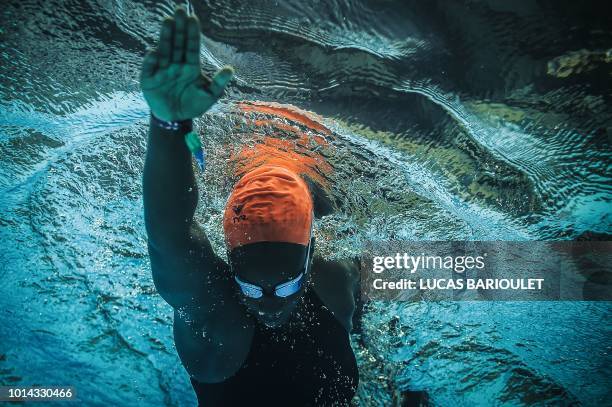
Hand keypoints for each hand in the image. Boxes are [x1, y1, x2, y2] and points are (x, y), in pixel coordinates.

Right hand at [140, 7, 232, 121]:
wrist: (175, 118)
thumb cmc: (193, 105)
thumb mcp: (209, 96)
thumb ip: (219, 83)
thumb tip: (230, 69)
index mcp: (191, 66)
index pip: (192, 47)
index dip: (192, 33)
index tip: (193, 18)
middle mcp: (176, 64)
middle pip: (178, 44)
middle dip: (179, 28)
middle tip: (180, 10)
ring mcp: (162, 70)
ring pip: (164, 51)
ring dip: (165, 37)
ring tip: (167, 21)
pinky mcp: (149, 79)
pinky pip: (149, 68)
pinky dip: (151, 61)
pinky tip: (154, 52)